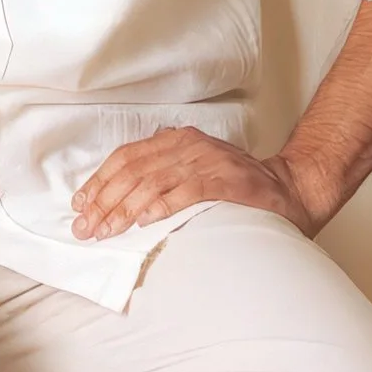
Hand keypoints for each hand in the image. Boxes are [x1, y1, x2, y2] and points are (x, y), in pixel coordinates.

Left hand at [71, 125, 323, 239]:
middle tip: (87, 228)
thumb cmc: (236, 188)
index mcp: (176, 140)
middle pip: (134, 171)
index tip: (80, 205)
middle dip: (105, 201)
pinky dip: (163, 206)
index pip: (126, 157)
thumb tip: (115, 200)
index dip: (99, 181)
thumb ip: (161, 175)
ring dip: (125, 208)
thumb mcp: (193, 171)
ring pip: (154, 181)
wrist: (290, 189)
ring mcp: (209, 161)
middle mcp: (189, 145)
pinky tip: (144, 221)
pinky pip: (187, 191)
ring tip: (107, 230)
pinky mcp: (227, 181)